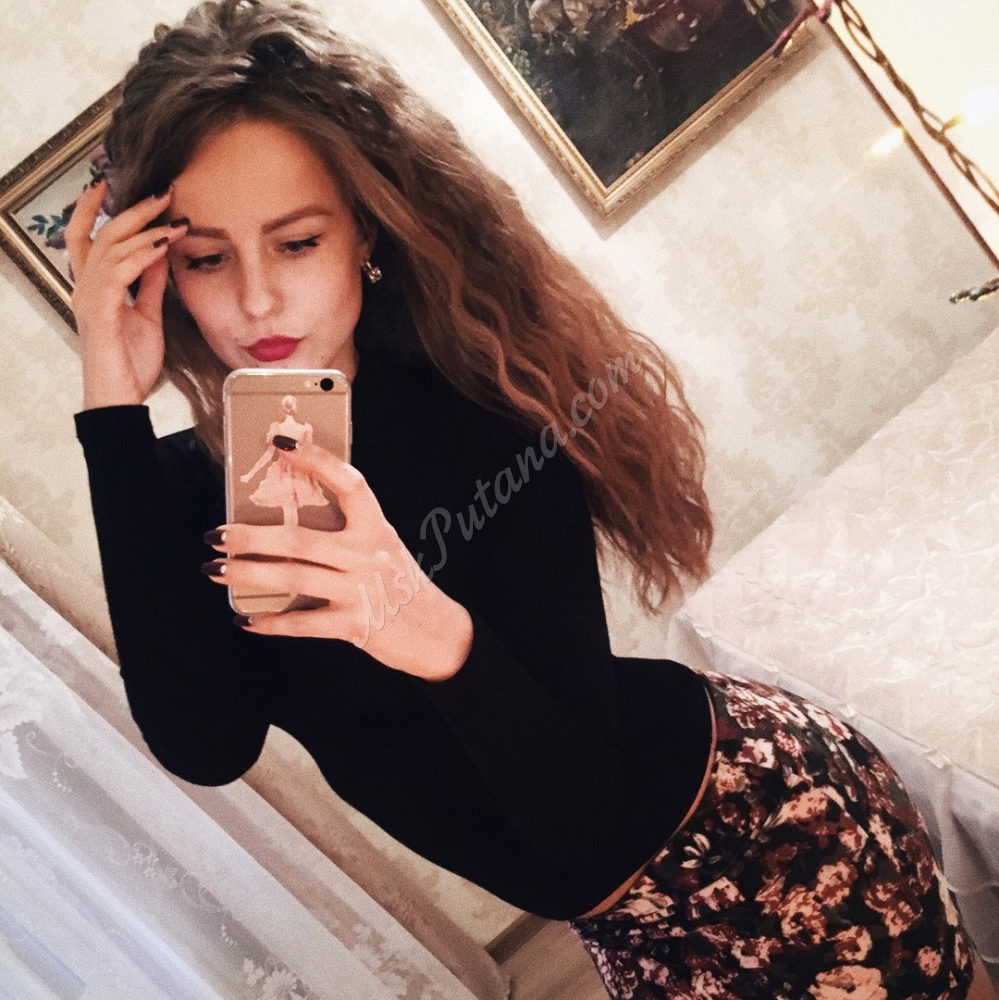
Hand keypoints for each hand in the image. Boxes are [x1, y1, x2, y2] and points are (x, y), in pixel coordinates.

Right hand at [65, 181, 187, 408]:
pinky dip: (141, 256)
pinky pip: (118, 274)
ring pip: (111, 249)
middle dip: (132, 210)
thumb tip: (161, 254)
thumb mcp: (148, 315)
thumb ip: (151, 285)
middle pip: (101, 235)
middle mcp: (85, 288)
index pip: (87, 238)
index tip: (111, 186)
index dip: (93, 210)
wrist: (121, 397)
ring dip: (145, 230)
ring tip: (173, 218)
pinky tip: (161, 245)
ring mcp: (90, 299)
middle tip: (162, 192)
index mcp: (93, 288)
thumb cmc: (130, 362)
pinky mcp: (100, 313)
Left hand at [203, 440, 473, 680]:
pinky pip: (303, 623)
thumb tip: (283, 525)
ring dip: (248, 574)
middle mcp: (368, 554)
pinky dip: (271, 621)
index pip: (348, 483)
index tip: (280, 441)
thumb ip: (346, 533)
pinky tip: (246, 619)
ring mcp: (361, 590)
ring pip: (294, 577)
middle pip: (300, 539)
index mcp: (376, 527)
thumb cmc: (400, 584)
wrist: (437, 632)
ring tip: (216, 569)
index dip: (315, 460)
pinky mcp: (355, 625)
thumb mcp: (382, 547)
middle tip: (215, 533)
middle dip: (250, 536)